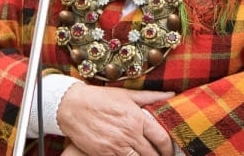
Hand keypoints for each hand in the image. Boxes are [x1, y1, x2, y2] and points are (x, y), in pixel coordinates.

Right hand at [56, 84, 174, 155]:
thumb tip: (171, 95)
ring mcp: (116, 146)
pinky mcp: (104, 154)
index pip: (161, 138)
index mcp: (137, 118)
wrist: (72, 106)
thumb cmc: (100, 98)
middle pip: (152, 153)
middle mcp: (129, 133)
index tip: (169, 150)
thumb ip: (151, 96)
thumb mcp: (126, 94)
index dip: (168, 147)